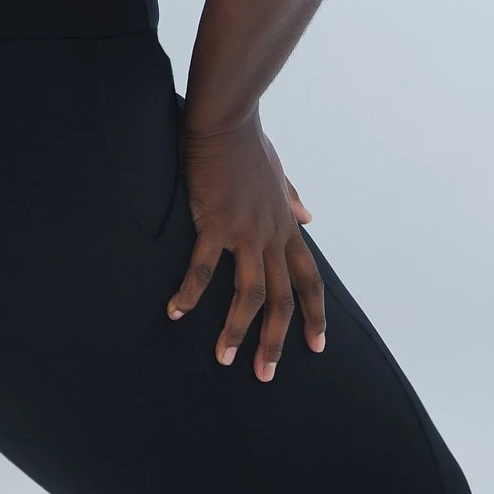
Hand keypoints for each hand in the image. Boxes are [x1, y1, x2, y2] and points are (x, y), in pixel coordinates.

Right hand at [165, 111, 326, 382]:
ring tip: (225, 358)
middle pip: (282, 298)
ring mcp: (245, 231)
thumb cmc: (248, 143)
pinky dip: (190, 292)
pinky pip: (203, 267)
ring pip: (250, 293)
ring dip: (238, 329)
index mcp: (285, 225)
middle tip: (265, 373)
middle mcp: (270, 234)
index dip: (315, 314)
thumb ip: (292, 199)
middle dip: (276, 341)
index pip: (309, 278)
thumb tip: (310, 216)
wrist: (226, 120)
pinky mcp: (215, 222)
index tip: (317, 346)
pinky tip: (176, 310)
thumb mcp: (278, 174)